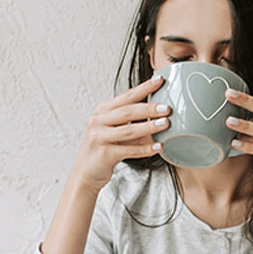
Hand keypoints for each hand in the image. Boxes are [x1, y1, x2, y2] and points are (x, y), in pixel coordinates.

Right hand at [70, 75, 167, 192]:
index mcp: (103, 111)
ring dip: (149, 127)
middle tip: (167, 108)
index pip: (127, 96)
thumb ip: (133, 124)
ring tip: (165, 124)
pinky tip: (158, 147)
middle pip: (128, 111)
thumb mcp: (115, 132)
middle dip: (149, 108)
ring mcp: (100, 137)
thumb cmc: (104, 150)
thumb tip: (161, 118)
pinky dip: (145, 149)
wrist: (85, 173)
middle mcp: (99, 121)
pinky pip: (129, 150)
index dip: (144, 88)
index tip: (159, 80)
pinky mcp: (105, 154)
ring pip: (129, 130)